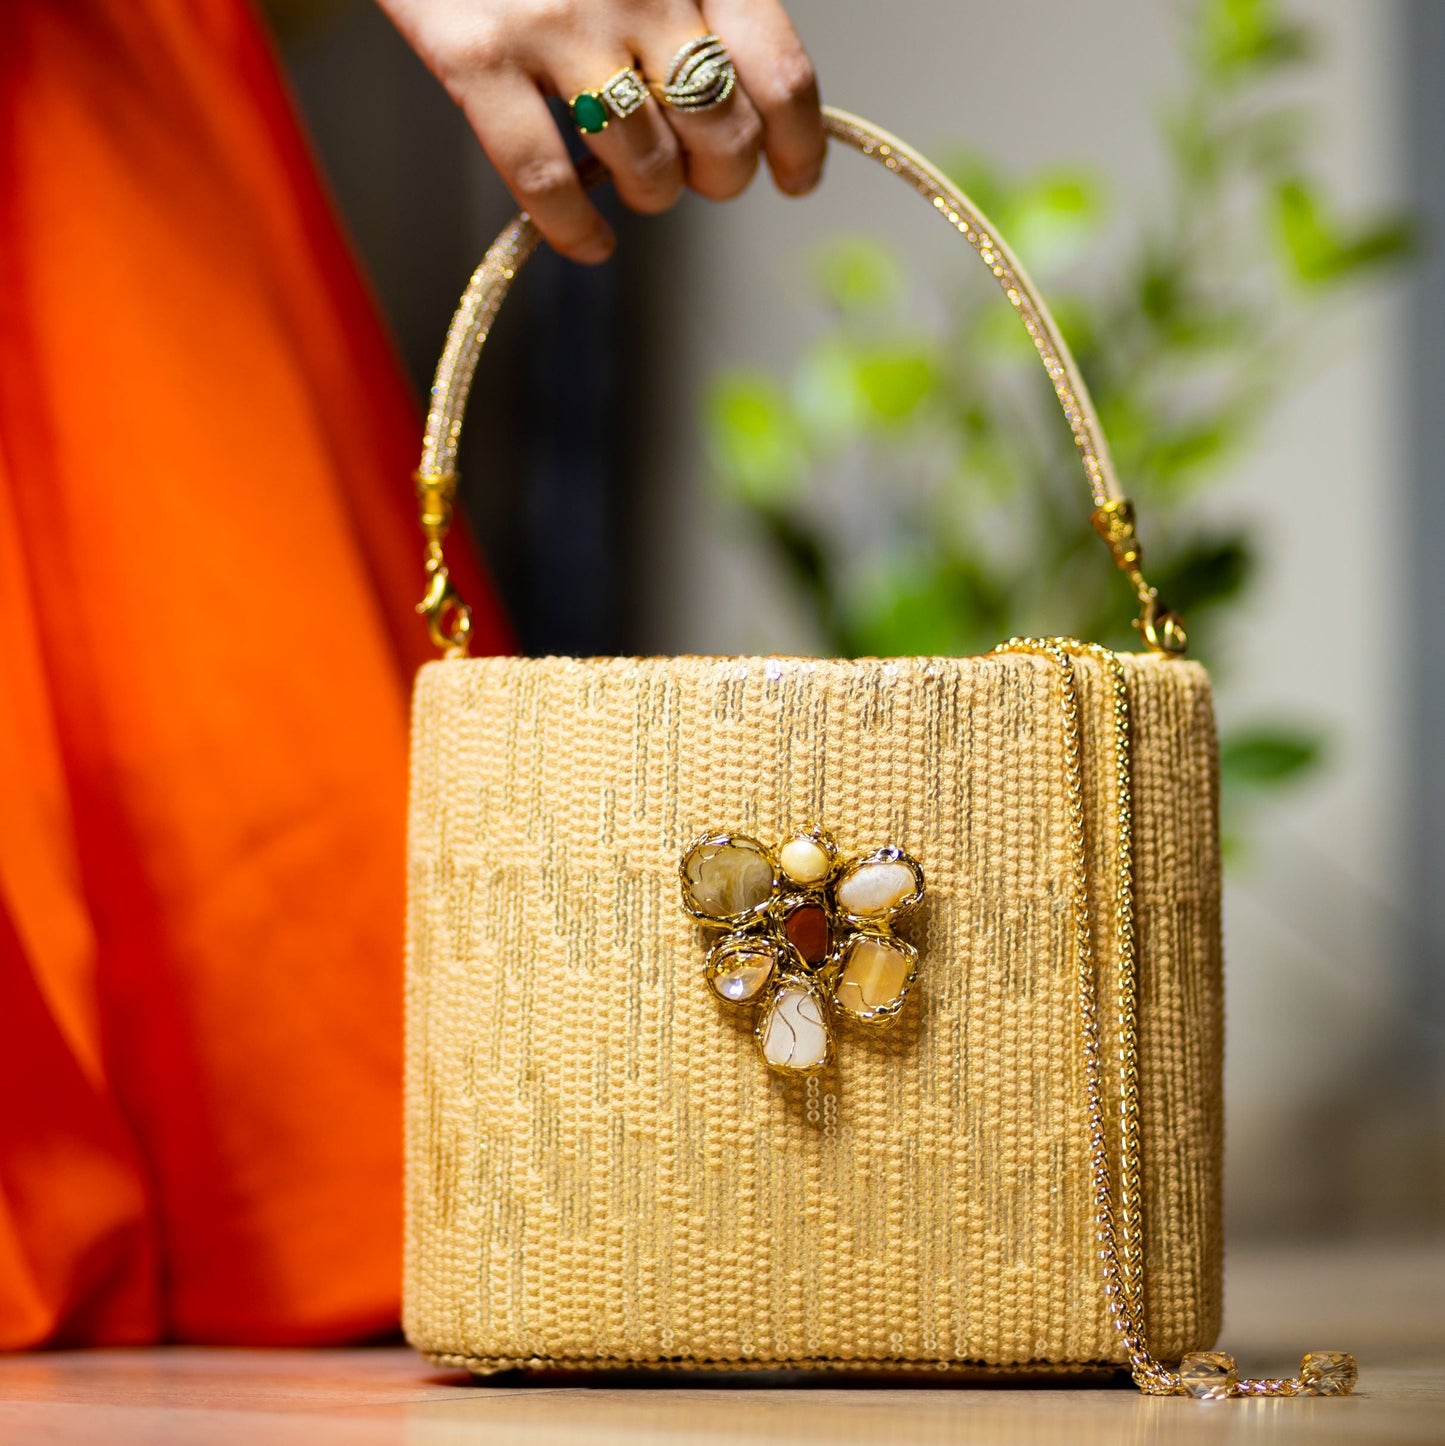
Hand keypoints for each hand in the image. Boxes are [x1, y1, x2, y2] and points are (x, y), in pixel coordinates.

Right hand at [378, 0, 824, 262]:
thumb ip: (698, 0)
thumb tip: (744, 102)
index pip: (780, 73)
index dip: (800, 144)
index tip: (797, 178)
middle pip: (722, 133)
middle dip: (723, 176)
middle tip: (699, 174)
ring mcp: (557, 25)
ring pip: (647, 166)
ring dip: (653, 196)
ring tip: (637, 188)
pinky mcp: (477, 55)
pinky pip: (547, 181)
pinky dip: (576, 230)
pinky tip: (589, 240)